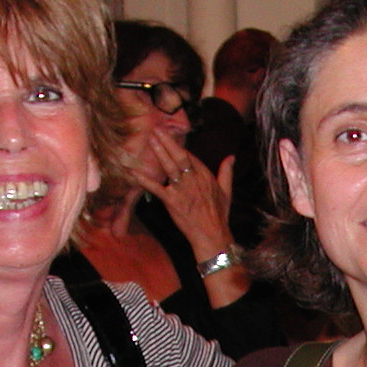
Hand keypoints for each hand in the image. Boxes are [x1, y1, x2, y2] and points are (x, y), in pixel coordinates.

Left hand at [140, 128, 232, 259]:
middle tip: (156, 130)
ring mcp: (182, 190)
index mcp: (205, 176)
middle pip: (179, 156)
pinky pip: (156, 188)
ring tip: (150, 140)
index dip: (178, 144)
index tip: (169, 135)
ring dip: (159, 152)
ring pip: (169, 167)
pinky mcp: (172, 202)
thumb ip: (226, 172)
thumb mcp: (227, 191)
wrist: (212, 236)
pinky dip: (145, 180)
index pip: (190, 156)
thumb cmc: (219, 216)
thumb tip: (231, 157)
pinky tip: (134, 171)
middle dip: (167, 141)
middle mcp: (193, 180)